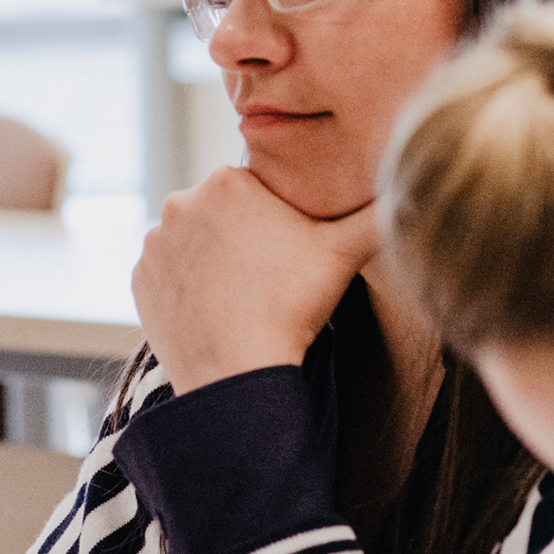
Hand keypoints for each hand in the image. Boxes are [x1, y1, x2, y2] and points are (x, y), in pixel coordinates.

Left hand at [133, 167, 379, 393]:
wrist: (235, 373)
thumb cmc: (292, 308)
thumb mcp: (346, 253)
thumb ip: (380, 212)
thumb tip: (415, 186)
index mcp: (227, 181)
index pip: (259, 189)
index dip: (279, 220)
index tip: (289, 253)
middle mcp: (180, 201)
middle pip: (223, 213)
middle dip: (244, 236)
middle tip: (269, 277)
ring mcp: (154, 242)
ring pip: (194, 241)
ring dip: (213, 260)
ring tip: (243, 294)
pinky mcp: (139, 277)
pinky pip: (169, 272)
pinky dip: (188, 286)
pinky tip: (215, 307)